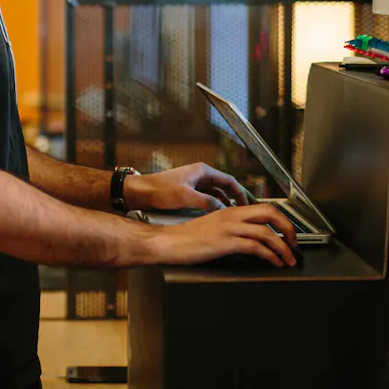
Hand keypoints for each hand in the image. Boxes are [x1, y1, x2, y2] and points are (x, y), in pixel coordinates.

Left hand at [123, 163, 254, 212]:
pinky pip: (207, 199)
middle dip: (236, 199)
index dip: (241, 193)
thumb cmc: (159, 190)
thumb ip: (206, 202)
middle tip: (246, 211)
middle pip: (225, 187)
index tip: (248, 204)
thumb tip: (223, 209)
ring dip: (225, 204)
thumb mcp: (185, 196)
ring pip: (217, 194)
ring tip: (234, 216)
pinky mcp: (188, 193)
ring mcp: (194, 184)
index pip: (229, 181)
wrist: (139, 192)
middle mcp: (200, 176)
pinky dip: (215, 206)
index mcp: (202, 171)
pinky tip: (217, 216)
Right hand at [146, 204, 298, 266]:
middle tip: (294, 244)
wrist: (169, 242)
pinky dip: (269, 255)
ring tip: (288, 259)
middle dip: (288, 229)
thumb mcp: (213, 226)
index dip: (281, 220)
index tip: (288, 234)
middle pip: (270, 214)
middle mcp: (232, 216)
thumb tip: (249, 238)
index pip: (264, 208)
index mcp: (231, 211)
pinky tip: (273, 262)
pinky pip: (255, 247)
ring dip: (282, 247)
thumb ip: (231, 227)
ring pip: (266, 232)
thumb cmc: (187, 238)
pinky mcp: (225, 242)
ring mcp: (229, 228)